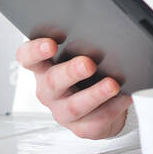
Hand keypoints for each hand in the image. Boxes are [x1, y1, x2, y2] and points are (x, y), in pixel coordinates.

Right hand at [16, 37, 131, 139]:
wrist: (100, 105)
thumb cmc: (86, 75)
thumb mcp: (81, 54)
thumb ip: (84, 41)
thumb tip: (105, 25)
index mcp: (44, 68)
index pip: (28, 57)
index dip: (35, 51)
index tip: (51, 44)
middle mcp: (49, 91)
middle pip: (52, 82)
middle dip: (71, 72)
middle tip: (88, 64)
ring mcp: (63, 111)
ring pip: (74, 106)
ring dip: (94, 94)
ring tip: (112, 85)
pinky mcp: (81, 127)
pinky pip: (96, 120)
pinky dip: (113, 108)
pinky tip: (124, 98)